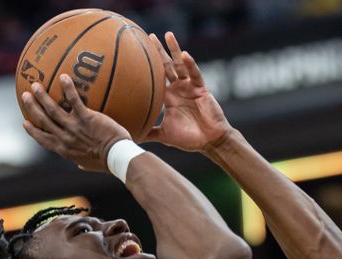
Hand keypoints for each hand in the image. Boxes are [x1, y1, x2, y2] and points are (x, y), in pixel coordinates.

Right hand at [21, 75, 129, 171]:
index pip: (43, 139)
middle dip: (32, 108)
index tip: (25, 122)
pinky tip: (64, 77)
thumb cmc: (107, 162)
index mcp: (64, 150)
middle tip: (25, 96)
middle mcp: (65, 138)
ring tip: (35, 85)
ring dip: (42, 96)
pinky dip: (68, 88)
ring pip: (52, 109)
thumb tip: (81, 164)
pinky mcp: (86, 118)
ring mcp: (74, 127)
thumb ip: (82, 162)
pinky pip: (74, 100)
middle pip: (43, 120)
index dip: (32, 131)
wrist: (117, 158)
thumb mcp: (90, 165)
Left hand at [143, 32, 231, 151]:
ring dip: (174, 49)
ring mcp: (190, 87)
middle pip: (166, 66)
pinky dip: (190, 64)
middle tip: (148, 35)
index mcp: (169, 97)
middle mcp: (178, 89)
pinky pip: (195, 74)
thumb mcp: (164, 135)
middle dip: (158, 51)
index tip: (136, 53)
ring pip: (180, 64)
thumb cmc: (189, 139)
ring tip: (168, 35)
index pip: (156, 78)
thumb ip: (149, 133)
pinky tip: (185, 55)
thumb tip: (132, 137)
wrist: (209, 142)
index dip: (148, 66)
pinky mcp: (201, 89)